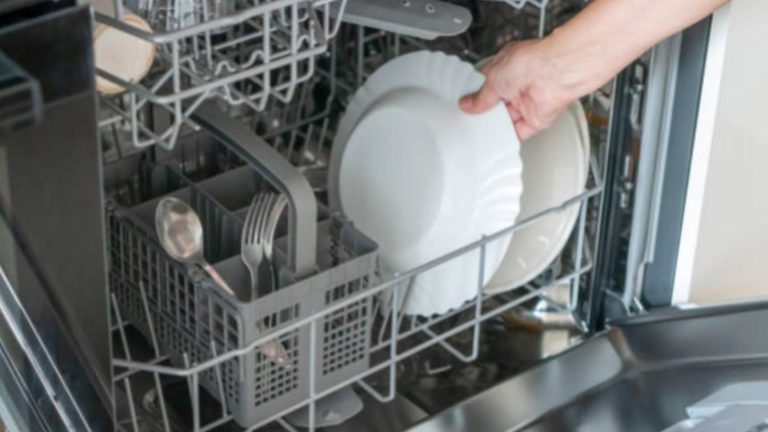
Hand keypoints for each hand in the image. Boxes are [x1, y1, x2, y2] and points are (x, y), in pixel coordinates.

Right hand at [460, 39, 574, 139]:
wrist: (557, 73)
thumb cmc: (531, 62)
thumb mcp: (493, 78)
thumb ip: (480, 96)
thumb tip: (468, 104)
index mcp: (507, 67)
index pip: (488, 83)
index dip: (476, 95)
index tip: (465, 104)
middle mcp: (519, 83)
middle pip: (497, 103)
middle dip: (484, 111)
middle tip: (470, 118)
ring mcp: (528, 101)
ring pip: (507, 119)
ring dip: (495, 125)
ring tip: (480, 129)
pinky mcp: (537, 119)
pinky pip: (520, 132)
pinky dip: (508, 137)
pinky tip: (496, 139)